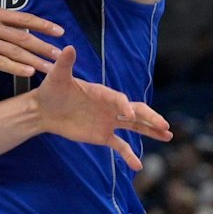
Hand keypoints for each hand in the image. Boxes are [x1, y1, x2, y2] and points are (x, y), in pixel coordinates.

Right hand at [0, 7, 64, 78]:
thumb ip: (8, 26)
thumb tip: (34, 31)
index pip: (25, 18)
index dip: (44, 25)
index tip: (61, 32)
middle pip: (22, 36)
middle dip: (43, 46)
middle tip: (59, 55)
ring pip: (14, 51)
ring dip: (34, 60)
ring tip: (49, 68)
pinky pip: (1, 62)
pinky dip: (17, 68)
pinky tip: (30, 73)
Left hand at [31, 48, 171, 169]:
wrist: (44, 110)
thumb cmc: (51, 90)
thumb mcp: (57, 77)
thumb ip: (65, 64)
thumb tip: (69, 48)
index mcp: (103, 93)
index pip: (120, 100)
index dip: (125, 107)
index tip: (129, 115)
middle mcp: (111, 107)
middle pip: (136, 111)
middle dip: (150, 118)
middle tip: (165, 125)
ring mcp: (109, 122)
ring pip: (135, 126)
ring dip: (151, 131)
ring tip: (168, 136)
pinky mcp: (103, 136)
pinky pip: (120, 146)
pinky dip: (129, 155)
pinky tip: (138, 166)